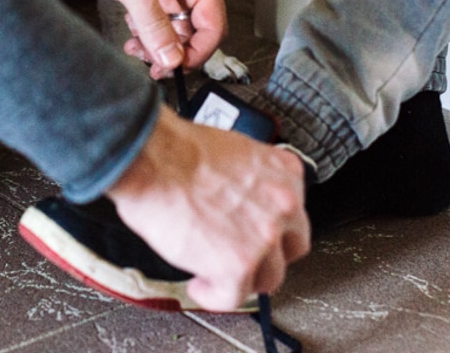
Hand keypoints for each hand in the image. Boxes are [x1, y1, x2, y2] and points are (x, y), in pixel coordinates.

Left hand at [49, 0, 226, 77]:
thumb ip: (154, 26)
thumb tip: (172, 59)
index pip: (213, 26)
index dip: (198, 52)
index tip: (175, 68)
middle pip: (196, 33)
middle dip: (174, 52)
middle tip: (152, 65)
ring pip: (176, 32)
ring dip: (157, 46)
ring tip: (135, 48)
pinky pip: (159, 24)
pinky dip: (146, 34)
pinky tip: (131, 31)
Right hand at [105, 106, 311, 309]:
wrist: (154, 160)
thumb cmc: (178, 151)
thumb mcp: (232, 151)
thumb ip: (250, 181)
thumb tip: (238, 200)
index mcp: (284, 172)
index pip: (294, 212)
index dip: (274, 227)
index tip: (257, 232)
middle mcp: (283, 205)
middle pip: (292, 248)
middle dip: (268, 255)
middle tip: (242, 256)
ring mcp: (264, 238)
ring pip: (269, 278)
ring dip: (243, 279)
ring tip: (215, 272)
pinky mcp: (238, 267)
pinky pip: (233, 298)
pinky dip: (213, 296)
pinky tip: (199, 285)